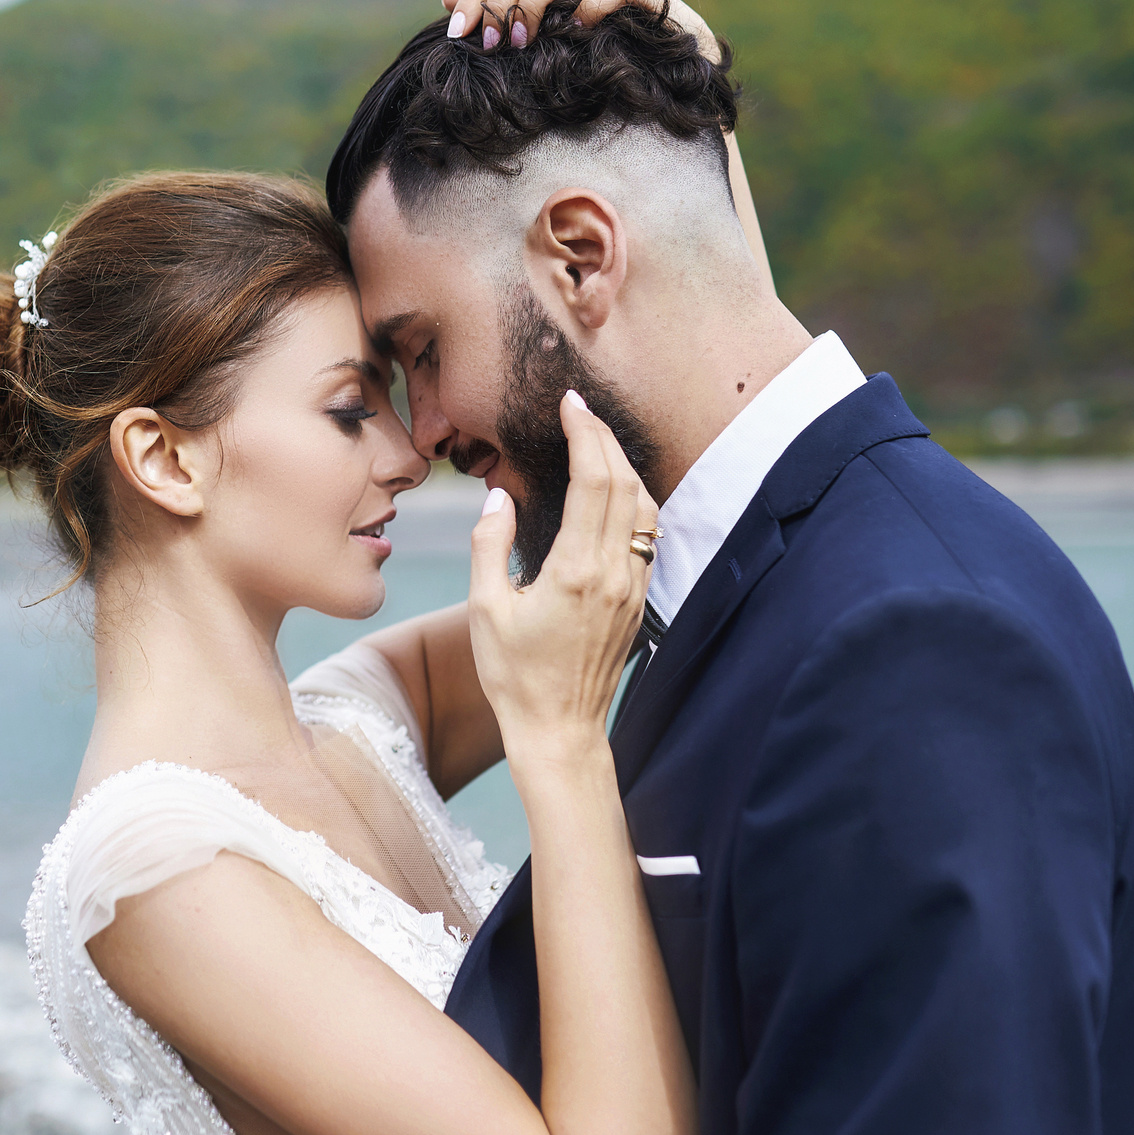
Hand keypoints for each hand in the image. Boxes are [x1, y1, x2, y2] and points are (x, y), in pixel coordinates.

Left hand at [441, 0, 722, 60]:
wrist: (660, 44)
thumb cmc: (592, 32)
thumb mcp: (540, 21)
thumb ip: (498, 5)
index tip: (455, 35)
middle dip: (500, 0)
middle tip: (489, 42)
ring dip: (534, 2)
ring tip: (523, 41)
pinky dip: (590, 7)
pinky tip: (576, 32)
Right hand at [468, 391, 656, 748]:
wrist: (558, 731)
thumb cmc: (514, 676)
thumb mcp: (485, 609)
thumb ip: (489, 545)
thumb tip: (497, 496)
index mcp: (576, 570)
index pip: (593, 480)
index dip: (585, 433)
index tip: (570, 404)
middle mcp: (614, 573)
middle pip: (625, 483)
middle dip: (605, 437)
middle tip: (580, 410)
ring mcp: (632, 588)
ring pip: (645, 507)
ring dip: (625, 466)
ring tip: (598, 443)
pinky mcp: (637, 602)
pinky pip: (648, 537)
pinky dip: (635, 501)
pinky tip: (615, 494)